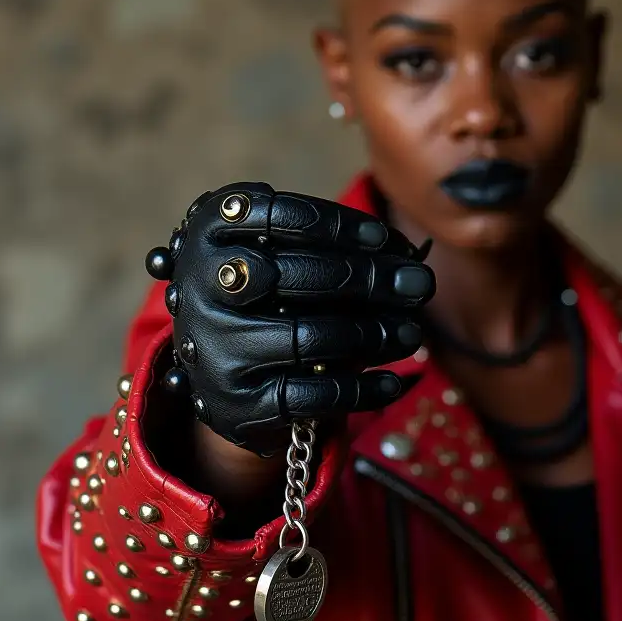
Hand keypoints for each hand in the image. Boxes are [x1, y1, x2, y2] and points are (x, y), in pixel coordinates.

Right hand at [145, 182, 433, 454]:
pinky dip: (362, 388)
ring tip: (411, 333)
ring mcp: (216, 347)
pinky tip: (394, 381)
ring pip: (309, 337)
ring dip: (373, 334)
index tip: (387, 241)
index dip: (340, 227)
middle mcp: (201, 286)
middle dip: (369, 279)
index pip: (280, 217)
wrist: (227, 380)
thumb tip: (412, 264)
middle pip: (297, 276)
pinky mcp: (238, 403)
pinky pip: (313, 394)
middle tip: (420, 285)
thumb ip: (338, 252)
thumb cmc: (273, 301)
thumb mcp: (287, 260)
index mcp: (211, 233)